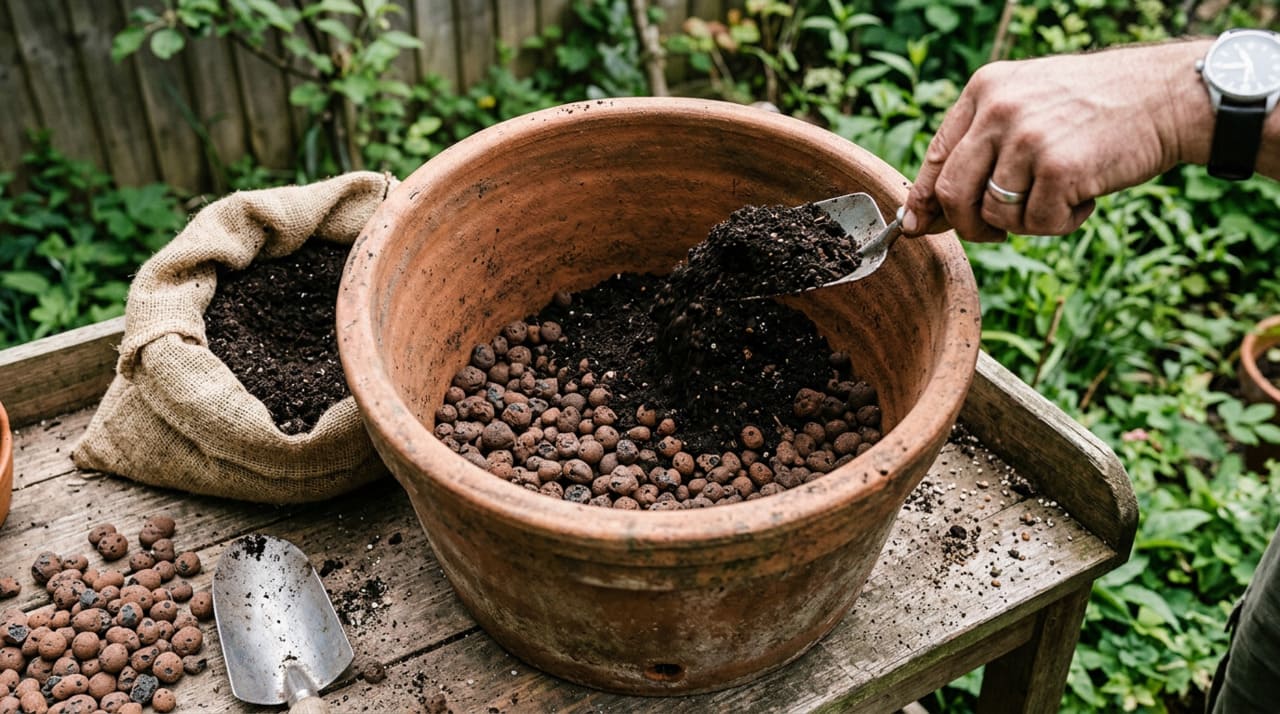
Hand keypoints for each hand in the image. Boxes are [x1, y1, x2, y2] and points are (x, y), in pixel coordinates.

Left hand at [902, 40, 1212, 241]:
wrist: (1168, 95)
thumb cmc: (1096, 108)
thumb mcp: (1029, 106)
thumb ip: (980, 149)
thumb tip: (922, 217)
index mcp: (985, 90)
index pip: (937, 157)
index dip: (925, 201)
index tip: (918, 227)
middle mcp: (999, 109)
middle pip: (953, 194)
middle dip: (970, 226)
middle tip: (997, 231)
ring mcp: (1028, 138)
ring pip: (995, 214)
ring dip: (1027, 221)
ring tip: (1063, 194)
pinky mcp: (1059, 168)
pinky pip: (1037, 224)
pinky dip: (1062, 223)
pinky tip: (1086, 197)